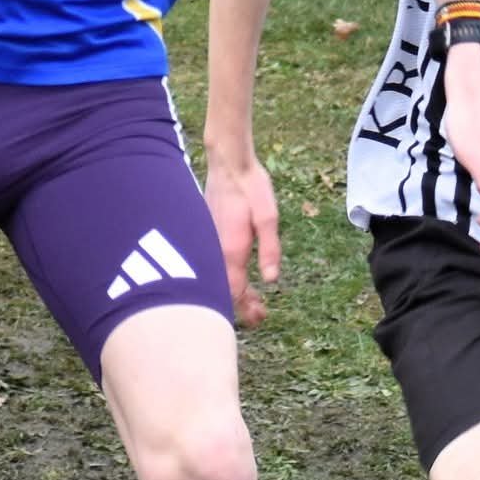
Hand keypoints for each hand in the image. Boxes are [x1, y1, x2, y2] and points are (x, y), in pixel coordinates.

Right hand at [204, 153, 280, 328]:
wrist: (229, 163)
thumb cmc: (251, 187)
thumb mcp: (268, 217)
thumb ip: (270, 249)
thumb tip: (271, 280)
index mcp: (231, 249)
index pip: (235, 292)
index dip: (247, 308)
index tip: (262, 316)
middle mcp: (215, 250)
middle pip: (225, 289)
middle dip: (242, 304)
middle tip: (260, 313)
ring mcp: (208, 242)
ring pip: (219, 277)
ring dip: (235, 290)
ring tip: (253, 299)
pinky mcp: (208, 234)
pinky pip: (215, 264)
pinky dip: (227, 276)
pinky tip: (239, 275)